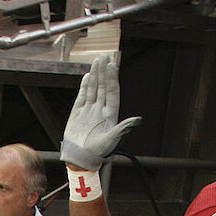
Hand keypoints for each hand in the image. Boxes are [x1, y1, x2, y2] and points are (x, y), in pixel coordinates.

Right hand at [61, 55, 141, 170]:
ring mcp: (89, 110)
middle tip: (104, 57)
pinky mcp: (78, 113)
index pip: (112, 91)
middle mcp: (101, 110)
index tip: (112, 65)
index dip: (112, 78)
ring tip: (96, 61)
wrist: (79, 159)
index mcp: (110, 114)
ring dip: (95, 75)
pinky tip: (87, 76)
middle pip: (103, 86)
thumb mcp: (111, 140)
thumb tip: (137, 120)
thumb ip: (123, 128)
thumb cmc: (97, 152)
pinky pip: (82, 96)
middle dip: (104, 72)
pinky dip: (85, 86)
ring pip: (93, 89)